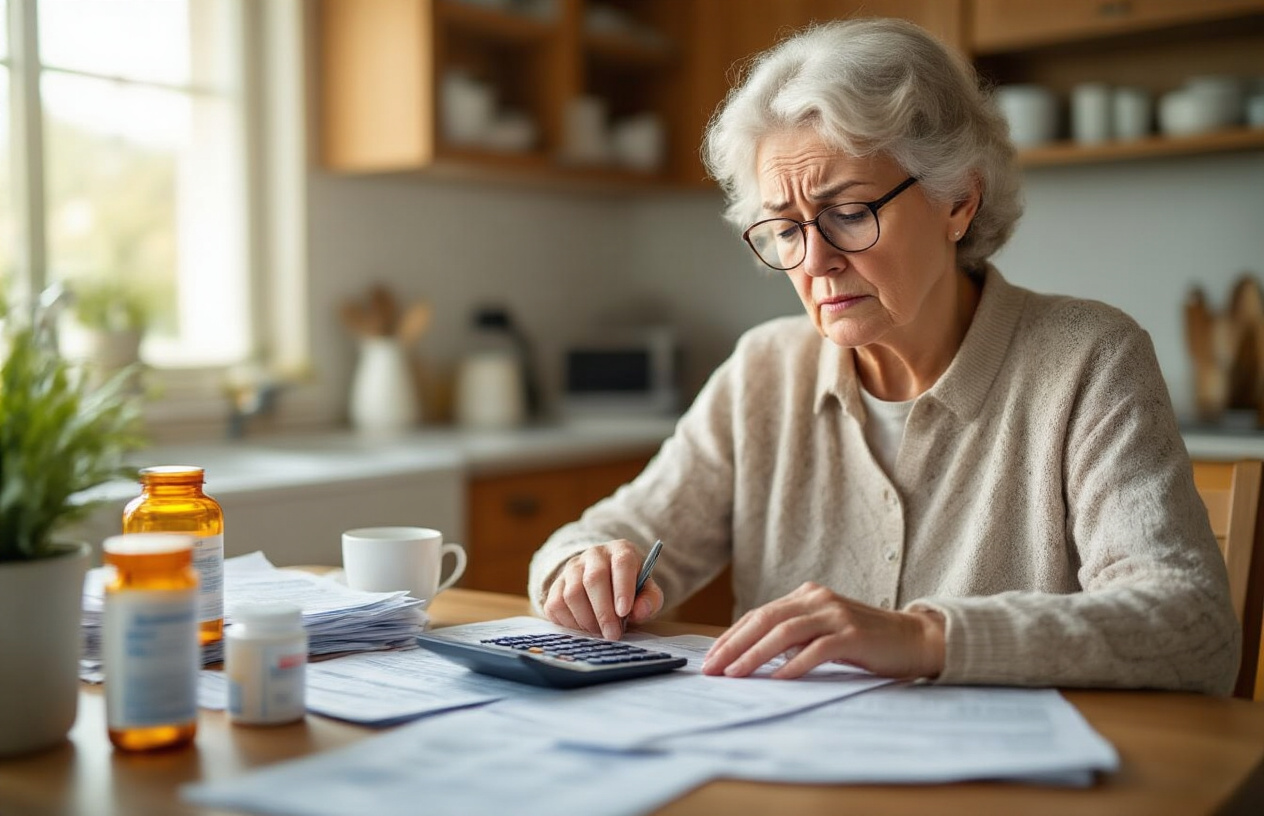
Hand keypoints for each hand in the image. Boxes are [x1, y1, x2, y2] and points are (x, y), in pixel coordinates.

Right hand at [541, 540, 664, 640]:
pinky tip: (584, 629)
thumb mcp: (647, 592)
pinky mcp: (556, 584)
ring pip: (572, 594)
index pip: (622, 563)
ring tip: (600, 632)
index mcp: (621, 551)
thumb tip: (640, 611)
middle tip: (612, 634)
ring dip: (586, 620)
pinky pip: (555, 605)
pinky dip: (569, 623)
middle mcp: (594, 555)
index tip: (624, 612)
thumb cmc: (630, 589)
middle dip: (603, 611)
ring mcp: (572, 568)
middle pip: (593, 579)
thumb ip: (650, 600)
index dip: (622, 588)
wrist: (607, 584)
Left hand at [701, 582, 944, 679]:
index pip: (758, 614)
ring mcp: (836, 615)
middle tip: (712, 668)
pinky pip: (817, 649)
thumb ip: (793, 637)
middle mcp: (818, 600)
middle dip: (734, 645)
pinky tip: (777, 679)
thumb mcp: (822, 631)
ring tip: (736, 674)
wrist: (914, 639)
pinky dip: (794, 665)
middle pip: (765, 620)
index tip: (710, 658)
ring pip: (785, 632)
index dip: (731, 636)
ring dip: (755, 655)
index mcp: (806, 595)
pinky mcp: (853, 635)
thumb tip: (749, 658)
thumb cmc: (864, 641)